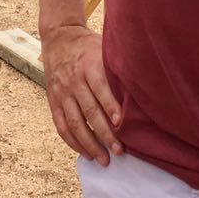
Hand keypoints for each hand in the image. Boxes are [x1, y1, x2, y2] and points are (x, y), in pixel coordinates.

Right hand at [42, 23, 121, 164]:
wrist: (59, 37)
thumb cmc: (89, 46)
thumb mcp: (104, 49)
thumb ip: (118, 67)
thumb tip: (144, 85)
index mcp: (89, 65)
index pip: (100, 88)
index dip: (110, 106)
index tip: (121, 123)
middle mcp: (74, 80)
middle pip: (89, 111)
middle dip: (104, 133)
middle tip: (118, 151)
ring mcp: (62, 92)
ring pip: (74, 123)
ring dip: (89, 144)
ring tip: (103, 160)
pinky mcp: (53, 101)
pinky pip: (61, 126)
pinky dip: (73, 142)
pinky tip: (85, 153)